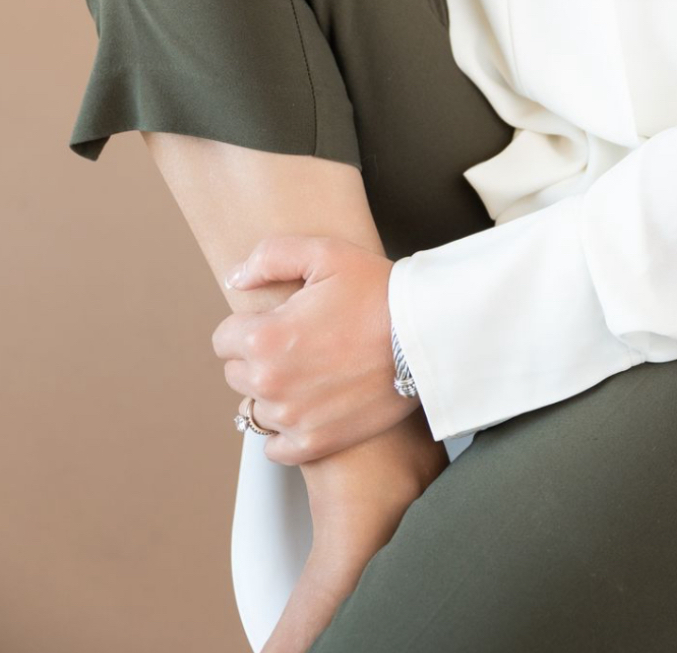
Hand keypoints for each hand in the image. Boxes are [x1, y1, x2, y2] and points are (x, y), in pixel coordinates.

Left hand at [211, 235, 413, 467]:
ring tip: (311, 371)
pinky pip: (274, 447)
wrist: (427, 336)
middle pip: (237, 374)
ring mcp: (292, 419)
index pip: (223, 340)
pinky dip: (286, 430)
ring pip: (256, 408)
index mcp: (265, 337)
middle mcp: (271, 383)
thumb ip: (270, 257)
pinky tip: (311, 405)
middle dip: (259, 357)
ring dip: (274, 393)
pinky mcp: (314, 444)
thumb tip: (235, 280)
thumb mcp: (325, 254)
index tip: (277, 321)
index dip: (249, 325)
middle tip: (299, 342)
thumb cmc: (378, 291)